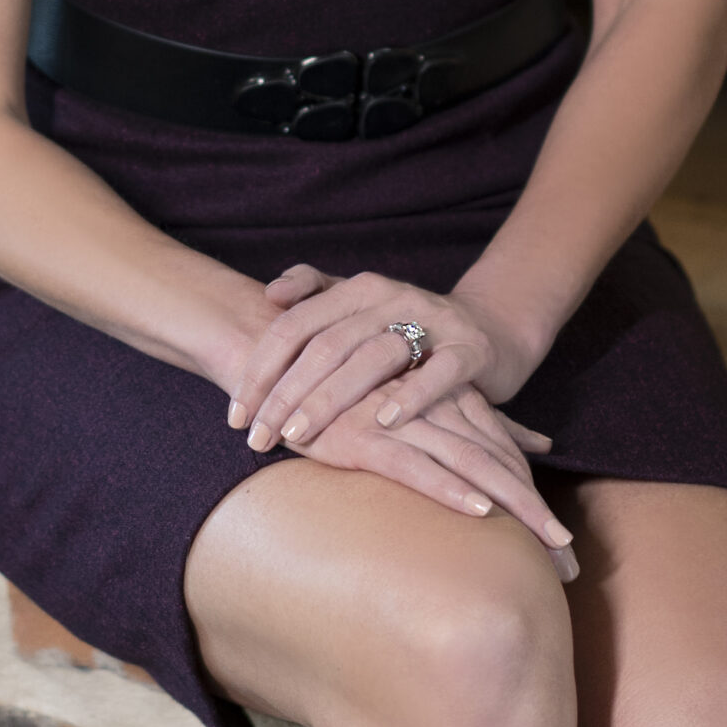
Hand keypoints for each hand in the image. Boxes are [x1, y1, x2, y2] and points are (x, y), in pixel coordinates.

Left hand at [228, 265, 538, 453]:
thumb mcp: (362, 303)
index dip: (260, 369)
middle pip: (325, 345)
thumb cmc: (409, 326)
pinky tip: (383, 423)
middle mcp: (391, 297)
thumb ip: (315, 292)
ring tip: (298, 436)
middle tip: (257, 437)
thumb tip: (270, 294)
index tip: (236, 414)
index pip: (294, 326)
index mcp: (358, 289)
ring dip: (329, 399)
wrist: (490, 329)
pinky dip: (409, 398)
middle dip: (284, 394)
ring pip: (371, 359)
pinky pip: (436, 375)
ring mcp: (431, 322)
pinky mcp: (468, 351)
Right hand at [287, 386, 576, 576]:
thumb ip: (483, 416)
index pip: (503, 453)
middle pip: (497, 464)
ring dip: (511, 506)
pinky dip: (447, 487)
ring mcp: (398, 423)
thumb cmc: (351, 389)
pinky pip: (414, 466)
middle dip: (535, 513)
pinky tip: (479, 510)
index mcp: (447, 402)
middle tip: (569, 562)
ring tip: (545, 545)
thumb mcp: (423, 400)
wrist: (281, 360)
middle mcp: (430, 410)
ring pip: (469, 464)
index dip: (535, 497)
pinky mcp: (362, 439)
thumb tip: (542, 442)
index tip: (564, 547)